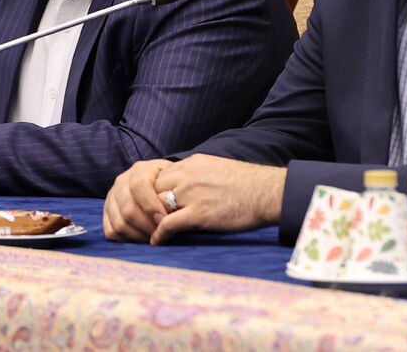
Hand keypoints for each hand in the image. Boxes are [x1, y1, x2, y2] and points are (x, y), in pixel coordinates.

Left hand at [103, 154, 285, 244]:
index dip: (148, 194)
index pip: (156, 176)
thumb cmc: (247, 185)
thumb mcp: (216, 169)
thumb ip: (196, 175)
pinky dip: (159, 235)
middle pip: (150, 190)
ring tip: (144, 235)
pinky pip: (169, 225)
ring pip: (156, 207)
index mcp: (191, 164)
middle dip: (142, 208)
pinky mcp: (201, 213)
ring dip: (147, 222)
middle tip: (138, 224)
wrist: (268, 192)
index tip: (145, 208)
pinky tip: (157, 242)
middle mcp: (188, 176)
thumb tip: (184, 186)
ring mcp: (193, 194)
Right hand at [103, 159, 173, 241]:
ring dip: (138, 236)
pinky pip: (111, 232)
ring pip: (120, 223)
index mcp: (139, 170)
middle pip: (128, 209)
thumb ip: (173, 190)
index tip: (164, 220)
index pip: (139, 186)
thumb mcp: (174, 179)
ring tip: (153, 238)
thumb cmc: (169, 183)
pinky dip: (127, 240)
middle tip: (161, 235)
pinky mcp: (106, 213)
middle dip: (147, 226)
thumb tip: (174, 210)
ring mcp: (111, 198)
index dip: (150, 205)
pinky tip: (142, 239)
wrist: (156, 182)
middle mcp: (121, 182)